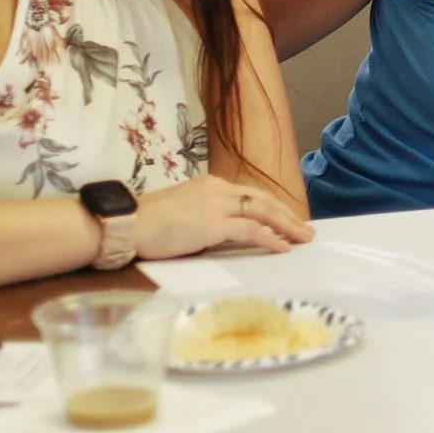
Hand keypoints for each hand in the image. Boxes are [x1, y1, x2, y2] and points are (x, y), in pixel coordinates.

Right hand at [127, 175, 312, 258]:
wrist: (126, 223)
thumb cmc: (149, 223)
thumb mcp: (185, 212)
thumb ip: (208, 216)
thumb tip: (229, 232)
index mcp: (211, 184)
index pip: (251, 194)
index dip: (273, 207)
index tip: (289, 219)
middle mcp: (218, 189)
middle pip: (263, 200)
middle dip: (288, 215)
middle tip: (306, 230)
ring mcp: (216, 204)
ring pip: (263, 212)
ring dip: (287, 226)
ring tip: (303, 239)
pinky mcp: (212, 223)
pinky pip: (250, 229)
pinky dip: (270, 238)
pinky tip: (282, 248)